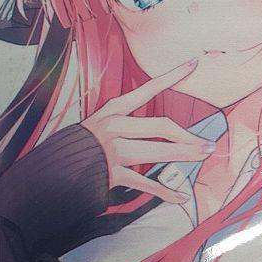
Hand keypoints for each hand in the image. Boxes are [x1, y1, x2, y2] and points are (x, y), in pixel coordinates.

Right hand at [80, 60, 213, 203]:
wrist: (54, 167)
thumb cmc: (81, 145)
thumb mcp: (101, 124)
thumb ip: (127, 124)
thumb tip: (163, 132)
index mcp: (112, 110)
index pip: (147, 89)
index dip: (172, 76)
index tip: (192, 64)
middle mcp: (113, 126)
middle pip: (160, 126)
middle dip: (187, 136)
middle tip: (207, 144)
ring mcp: (113, 150)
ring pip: (156, 152)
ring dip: (183, 155)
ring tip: (201, 156)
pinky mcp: (111, 173)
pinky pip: (145, 183)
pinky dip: (165, 192)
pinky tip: (181, 197)